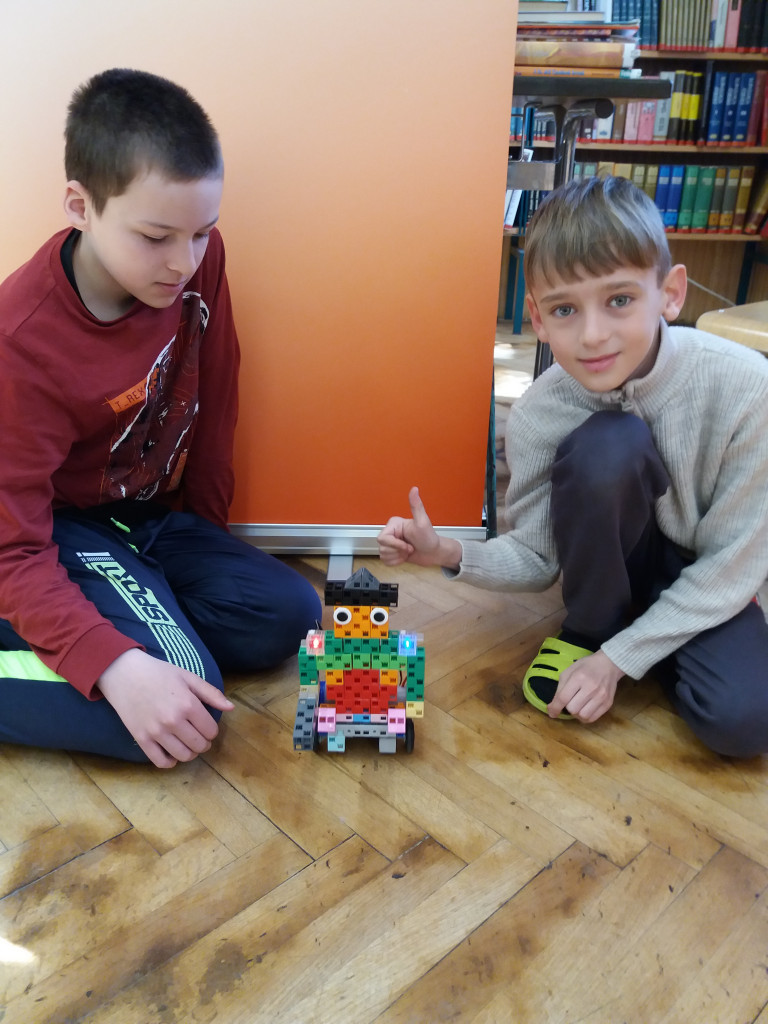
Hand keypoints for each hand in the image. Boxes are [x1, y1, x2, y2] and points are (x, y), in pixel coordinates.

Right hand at [98, 649, 233, 767]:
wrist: (125, 674)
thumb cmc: (159, 673)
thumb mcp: (188, 677)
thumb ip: (211, 693)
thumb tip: (231, 708)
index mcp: (188, 704)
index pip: (211, 731)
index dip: (212, 730)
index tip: (206, 726)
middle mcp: (173, 721)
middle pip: (199, 745)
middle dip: (203, 743)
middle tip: (199, 736)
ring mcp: (156, 732)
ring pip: (183, 756)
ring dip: (190, 753)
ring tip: (187, 744)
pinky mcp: (141, 739)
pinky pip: (160, 762)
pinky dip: (170, 762)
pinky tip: (172, 752)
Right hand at [377, 486, 460, 568]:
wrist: (434, 553)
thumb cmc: (429, 538)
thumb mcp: (423, 522)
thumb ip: (417, 506)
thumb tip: (414, 489)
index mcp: (394, 524)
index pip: (382, 538)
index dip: (395, 545)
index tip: (407, 546)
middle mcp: (390, 532)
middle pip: (382, 548)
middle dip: (397, 552)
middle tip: (410, 549)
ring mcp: (391, 543)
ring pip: (383, 555)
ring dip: (397, 558)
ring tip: (408, 552)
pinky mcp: (392, 552)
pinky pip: (385, 561)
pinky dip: (395, 562)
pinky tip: (405, 557)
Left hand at [547, 649, 622, 722]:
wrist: (609, 664)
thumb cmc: (586, 666)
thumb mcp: (569, 672)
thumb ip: (560, 689)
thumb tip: (552, 708)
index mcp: (578, 677)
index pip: (563, 698)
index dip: (555, 708)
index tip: (552, 713)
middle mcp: (591, 688)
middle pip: (572, 709)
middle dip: (568, 707)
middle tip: (570, 701)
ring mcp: (601, 697)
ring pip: (582, 716)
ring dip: (577, 714)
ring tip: (578, 706)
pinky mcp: (608, 703)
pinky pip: (592, 718)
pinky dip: (585, 717)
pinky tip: (585, 709)